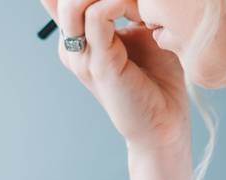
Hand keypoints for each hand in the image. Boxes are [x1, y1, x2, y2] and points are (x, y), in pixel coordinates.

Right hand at [41, 0, 189, 150]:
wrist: (164, 121)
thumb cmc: (157, 77)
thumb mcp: (141, 29)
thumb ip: (126, 7)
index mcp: (76, 37)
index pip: (60, 0)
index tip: (121, 2)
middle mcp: (71, 46)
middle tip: (133, 3)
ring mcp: (81, 57)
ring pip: (74, 2)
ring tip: (139, 8)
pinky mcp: (99, 64)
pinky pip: (97, 16)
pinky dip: (118, 3)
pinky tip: (140, 17)